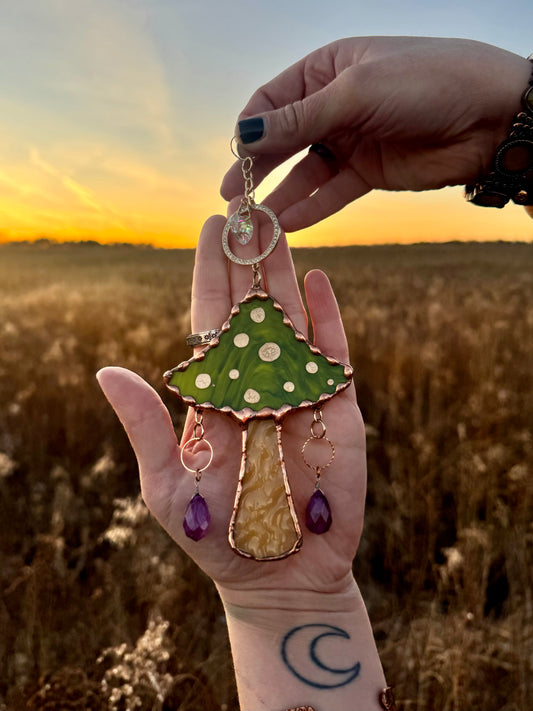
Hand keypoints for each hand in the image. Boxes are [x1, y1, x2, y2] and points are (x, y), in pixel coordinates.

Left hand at [97, 206, 365, 608]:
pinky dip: (327, 318)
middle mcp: (257, 382)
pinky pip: (332, 355)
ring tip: (279, 228)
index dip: (211, 274)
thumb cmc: (217, 537)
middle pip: (251, 308)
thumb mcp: (168, 484)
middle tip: (247, 206)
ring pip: (291, 321)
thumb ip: (146, 426)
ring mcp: (299, 392)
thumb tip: (107, 370)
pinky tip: (317, 280)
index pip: (211, 321)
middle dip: (248, 258)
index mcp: (215, 393)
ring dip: (283, 274)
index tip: (210, 228)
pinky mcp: (337, 411)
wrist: (280, 577)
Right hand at [221, 37, 530, 230]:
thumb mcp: (355, 93)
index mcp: (326, 69)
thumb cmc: (426, 83)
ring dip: (279, 196)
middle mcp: (333, 105)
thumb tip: (244, 136)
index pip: (272, 101)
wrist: (489, 116)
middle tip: (231, 199)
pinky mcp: (367, 172)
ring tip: (253, 223)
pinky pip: (330, 192)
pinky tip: (287, 225)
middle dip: (256, 170)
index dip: (251, 131)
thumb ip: (299, 119)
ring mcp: (350, 140)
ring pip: (304, 171)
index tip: (237, 159)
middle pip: (283, 140)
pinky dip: (310, 208)